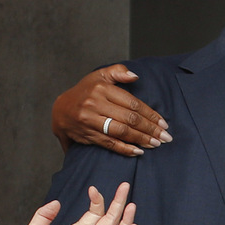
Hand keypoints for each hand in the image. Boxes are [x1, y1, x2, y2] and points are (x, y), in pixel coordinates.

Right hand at [51, 65, 170, 155]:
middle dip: (150, 129)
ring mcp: (90, 120)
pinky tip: (138, 151)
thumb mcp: (98, 76)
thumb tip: (135, 76)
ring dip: (141, 139)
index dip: (150, 114)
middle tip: (165, 137)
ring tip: (155, 144)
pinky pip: (109, 143)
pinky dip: (125, 149)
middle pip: (129, 119)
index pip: (132, 103)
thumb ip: (118, 72)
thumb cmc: (84, 92)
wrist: (60, 110)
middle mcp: (95, 104)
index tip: (163, 123)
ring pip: (121, 132)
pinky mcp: (87, 134)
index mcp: (102, 88)